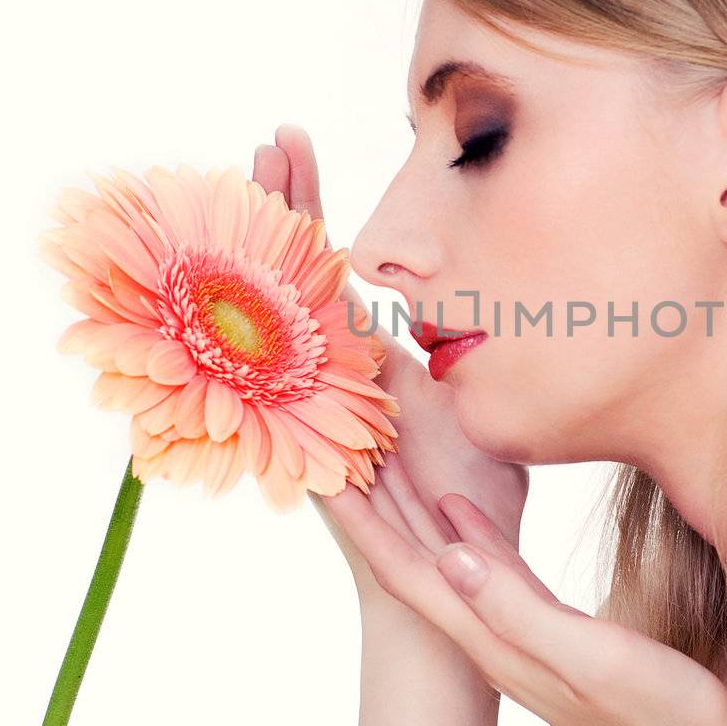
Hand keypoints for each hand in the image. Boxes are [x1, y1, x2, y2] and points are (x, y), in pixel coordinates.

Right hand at [252, 124, 529, 593]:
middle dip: (281, 205)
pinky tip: (245, 275)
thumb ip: (464, 351)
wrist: (457, 589)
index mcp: (366, 359)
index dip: (313, 207)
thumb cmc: (474, 502)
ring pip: (281, 313)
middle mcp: (330, 374)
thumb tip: (481, 288)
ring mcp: (312, 408)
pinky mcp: (311, 447)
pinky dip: (266, 331)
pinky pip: (284, 380)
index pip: (329, 265)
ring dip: (266, 247)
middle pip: (294, 273)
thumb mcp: (473, 404)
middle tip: (271, 136)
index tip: (298, 138)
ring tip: (257, 174)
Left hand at [317, 483, 726, 725]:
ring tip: (383, 464)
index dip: (362, 525)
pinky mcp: (553, 627)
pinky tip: (458, 504)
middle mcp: (495, 636)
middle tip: (338, 447)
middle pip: (412, 561)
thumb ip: (522, 609)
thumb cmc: (662, 724)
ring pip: (444, 558)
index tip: (324, 476)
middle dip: (374, 507)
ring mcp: (521, 633)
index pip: (405, 574)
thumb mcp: (592, 658)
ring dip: (409, 513)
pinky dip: (467, 530)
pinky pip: (491, 566)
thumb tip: (451, 556)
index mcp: (494, 641)